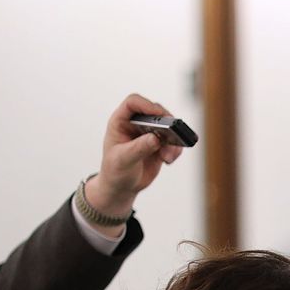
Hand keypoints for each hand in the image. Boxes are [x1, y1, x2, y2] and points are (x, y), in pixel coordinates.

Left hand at [85, 93, 184, 225]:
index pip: (133, 103)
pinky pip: (174, 142)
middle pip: (155, 113)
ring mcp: (149, 134)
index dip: (146, 105)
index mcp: (121, 122)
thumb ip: (139, 148)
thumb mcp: (123, 160)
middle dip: (166, 123)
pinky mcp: (160, 145)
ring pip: (169, 127)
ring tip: (168, 156)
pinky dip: (175, 150)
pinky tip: (168, 160)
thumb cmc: (115, 170)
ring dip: (173, 140)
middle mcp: (136, 124)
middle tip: (172, 134)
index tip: (159, 115)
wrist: (121, 187)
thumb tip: (156, 138)